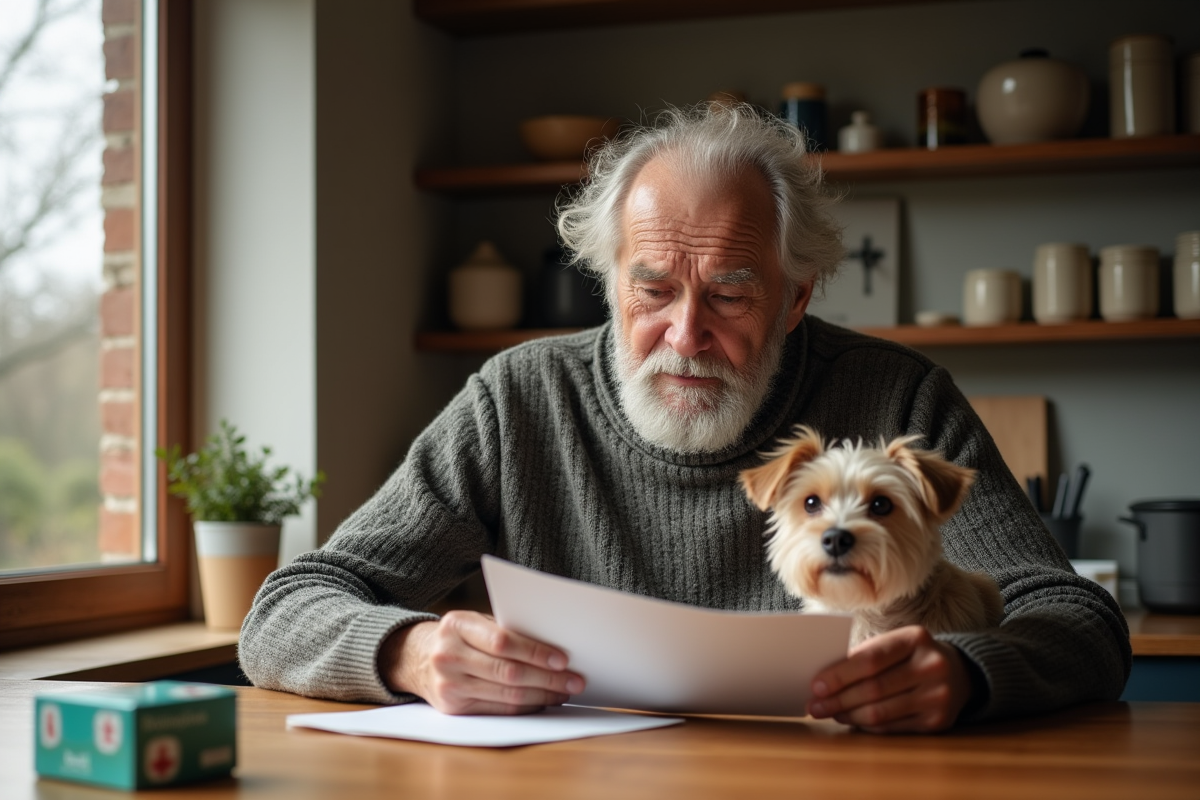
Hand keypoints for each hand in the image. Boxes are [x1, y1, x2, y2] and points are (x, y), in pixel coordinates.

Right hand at [379, 610, 584, 714]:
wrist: (416, 658)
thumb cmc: (459, 636)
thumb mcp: (474, 622)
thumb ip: (505, 630)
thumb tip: (553, 648)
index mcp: (456, 625)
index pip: (502, 642)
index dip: (535, 651)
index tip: (562, 659)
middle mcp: (448, 656)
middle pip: (508, 672)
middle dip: (547, 678)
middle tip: (574, 680)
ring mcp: (448, 685)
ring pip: (506, 695)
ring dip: (542, 695)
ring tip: (564, 691)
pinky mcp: (453, 709)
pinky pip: (499, 710)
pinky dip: (526, 706)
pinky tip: (543, 701)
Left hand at [806, 625, 972, 733]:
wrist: (958, 673)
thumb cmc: (911, 656)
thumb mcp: (894, 644)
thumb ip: (864, 656)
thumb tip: (823, 681)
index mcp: (915, 638)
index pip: (871, 659)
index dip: (840, 674)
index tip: (816, 686)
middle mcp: (931, 665)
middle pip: (874, 688)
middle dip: (838, 699)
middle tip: (814, 706)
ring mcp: (938, 695)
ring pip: (881, 711)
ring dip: (848, 715)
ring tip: (829, 713)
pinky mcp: (938, 721)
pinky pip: (892, 727)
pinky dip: (867, 725)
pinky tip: (852, 720)